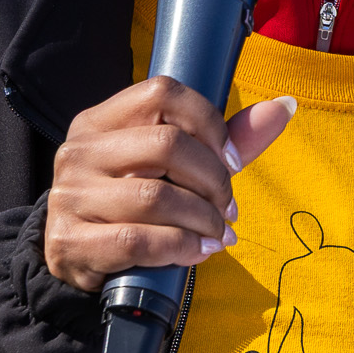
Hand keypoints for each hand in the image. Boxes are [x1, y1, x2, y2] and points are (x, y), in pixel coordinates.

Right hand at [43, 78, 295, 291]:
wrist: (76, 258)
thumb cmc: (132, 205)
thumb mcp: (169, 168)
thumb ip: (223, 139)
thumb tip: (283, 107)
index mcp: (100, 120)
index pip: (163, 93)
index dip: (209, 124)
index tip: (230, 160)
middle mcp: (80, 150)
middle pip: (166, 145)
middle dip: (213, 180)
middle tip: (228, 207)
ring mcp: (70, 195)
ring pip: (156, 197)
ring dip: (203, 219)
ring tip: (218, 234)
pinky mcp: (70, 240)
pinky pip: (139, 240)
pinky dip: (182, 248)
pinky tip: (199, 251)